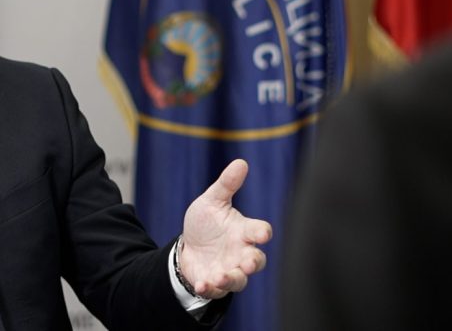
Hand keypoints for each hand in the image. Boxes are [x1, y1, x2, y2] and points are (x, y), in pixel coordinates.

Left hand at [179, 159, 271, 298]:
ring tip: (221, 277)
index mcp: (243, 231)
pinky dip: (210, 288)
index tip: (263, 233)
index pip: (259, 231)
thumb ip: (226, 184)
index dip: (262, 232)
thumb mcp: (212, 201)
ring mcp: (229, 270)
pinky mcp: (215, 283)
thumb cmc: (207, 223)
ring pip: (240, 280)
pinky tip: (202, 284)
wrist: (189, 246)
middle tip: (249, 263)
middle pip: (256, 261)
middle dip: (253, 263)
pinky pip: (217, 290)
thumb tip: (241, 162)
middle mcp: (241, 253)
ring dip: (232, 279)